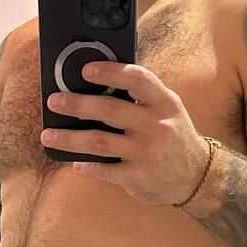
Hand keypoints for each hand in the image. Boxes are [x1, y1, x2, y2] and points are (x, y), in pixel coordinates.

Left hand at [42, 61, 211, 206]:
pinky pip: (104, 170)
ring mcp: (147, 152)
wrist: (197, 176)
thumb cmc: (174, 136)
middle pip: (110, 110)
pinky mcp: (138, 177)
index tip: (86, 70)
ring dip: (69, 138)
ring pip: (99, 142)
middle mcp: (157, 125)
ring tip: (48, 136)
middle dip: (77, 104)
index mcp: (164, 102)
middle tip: (54, 101)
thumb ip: (141, 96)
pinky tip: (75, 162)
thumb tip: (98, 84)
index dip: (110, 72)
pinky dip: (87, 166)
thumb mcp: (168, 109)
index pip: (137, 79)